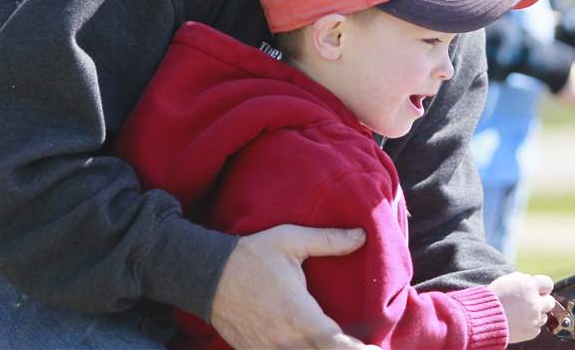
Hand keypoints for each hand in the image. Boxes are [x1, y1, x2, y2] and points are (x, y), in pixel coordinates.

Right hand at [209, 224, 372, 348]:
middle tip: (368, 349)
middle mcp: (285, 339)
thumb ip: (327, 240)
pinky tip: (313, 347)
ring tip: (341, 345)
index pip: (334, 344)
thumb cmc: (251, 255)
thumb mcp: (289, 240)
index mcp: (297, 313)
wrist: (205, 275)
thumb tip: (361, 235)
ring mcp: (268, 349)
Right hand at [489, 271, 556, 342]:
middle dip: (542, 300)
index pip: (548, 283)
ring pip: (545, 316)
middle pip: (550, 301)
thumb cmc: (492, 297)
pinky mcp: (531, 332)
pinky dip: (531, 325)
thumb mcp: (507, 280)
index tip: (538, 289)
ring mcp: (534, 318)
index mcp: (529, 286)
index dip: (542, 286)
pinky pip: (537, 328)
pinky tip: (520, 322)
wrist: (483, 317)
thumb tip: (531, 281)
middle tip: (531, 301)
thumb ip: (523, 280)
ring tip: (523, 313)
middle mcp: (535, 302)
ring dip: (537, 314)